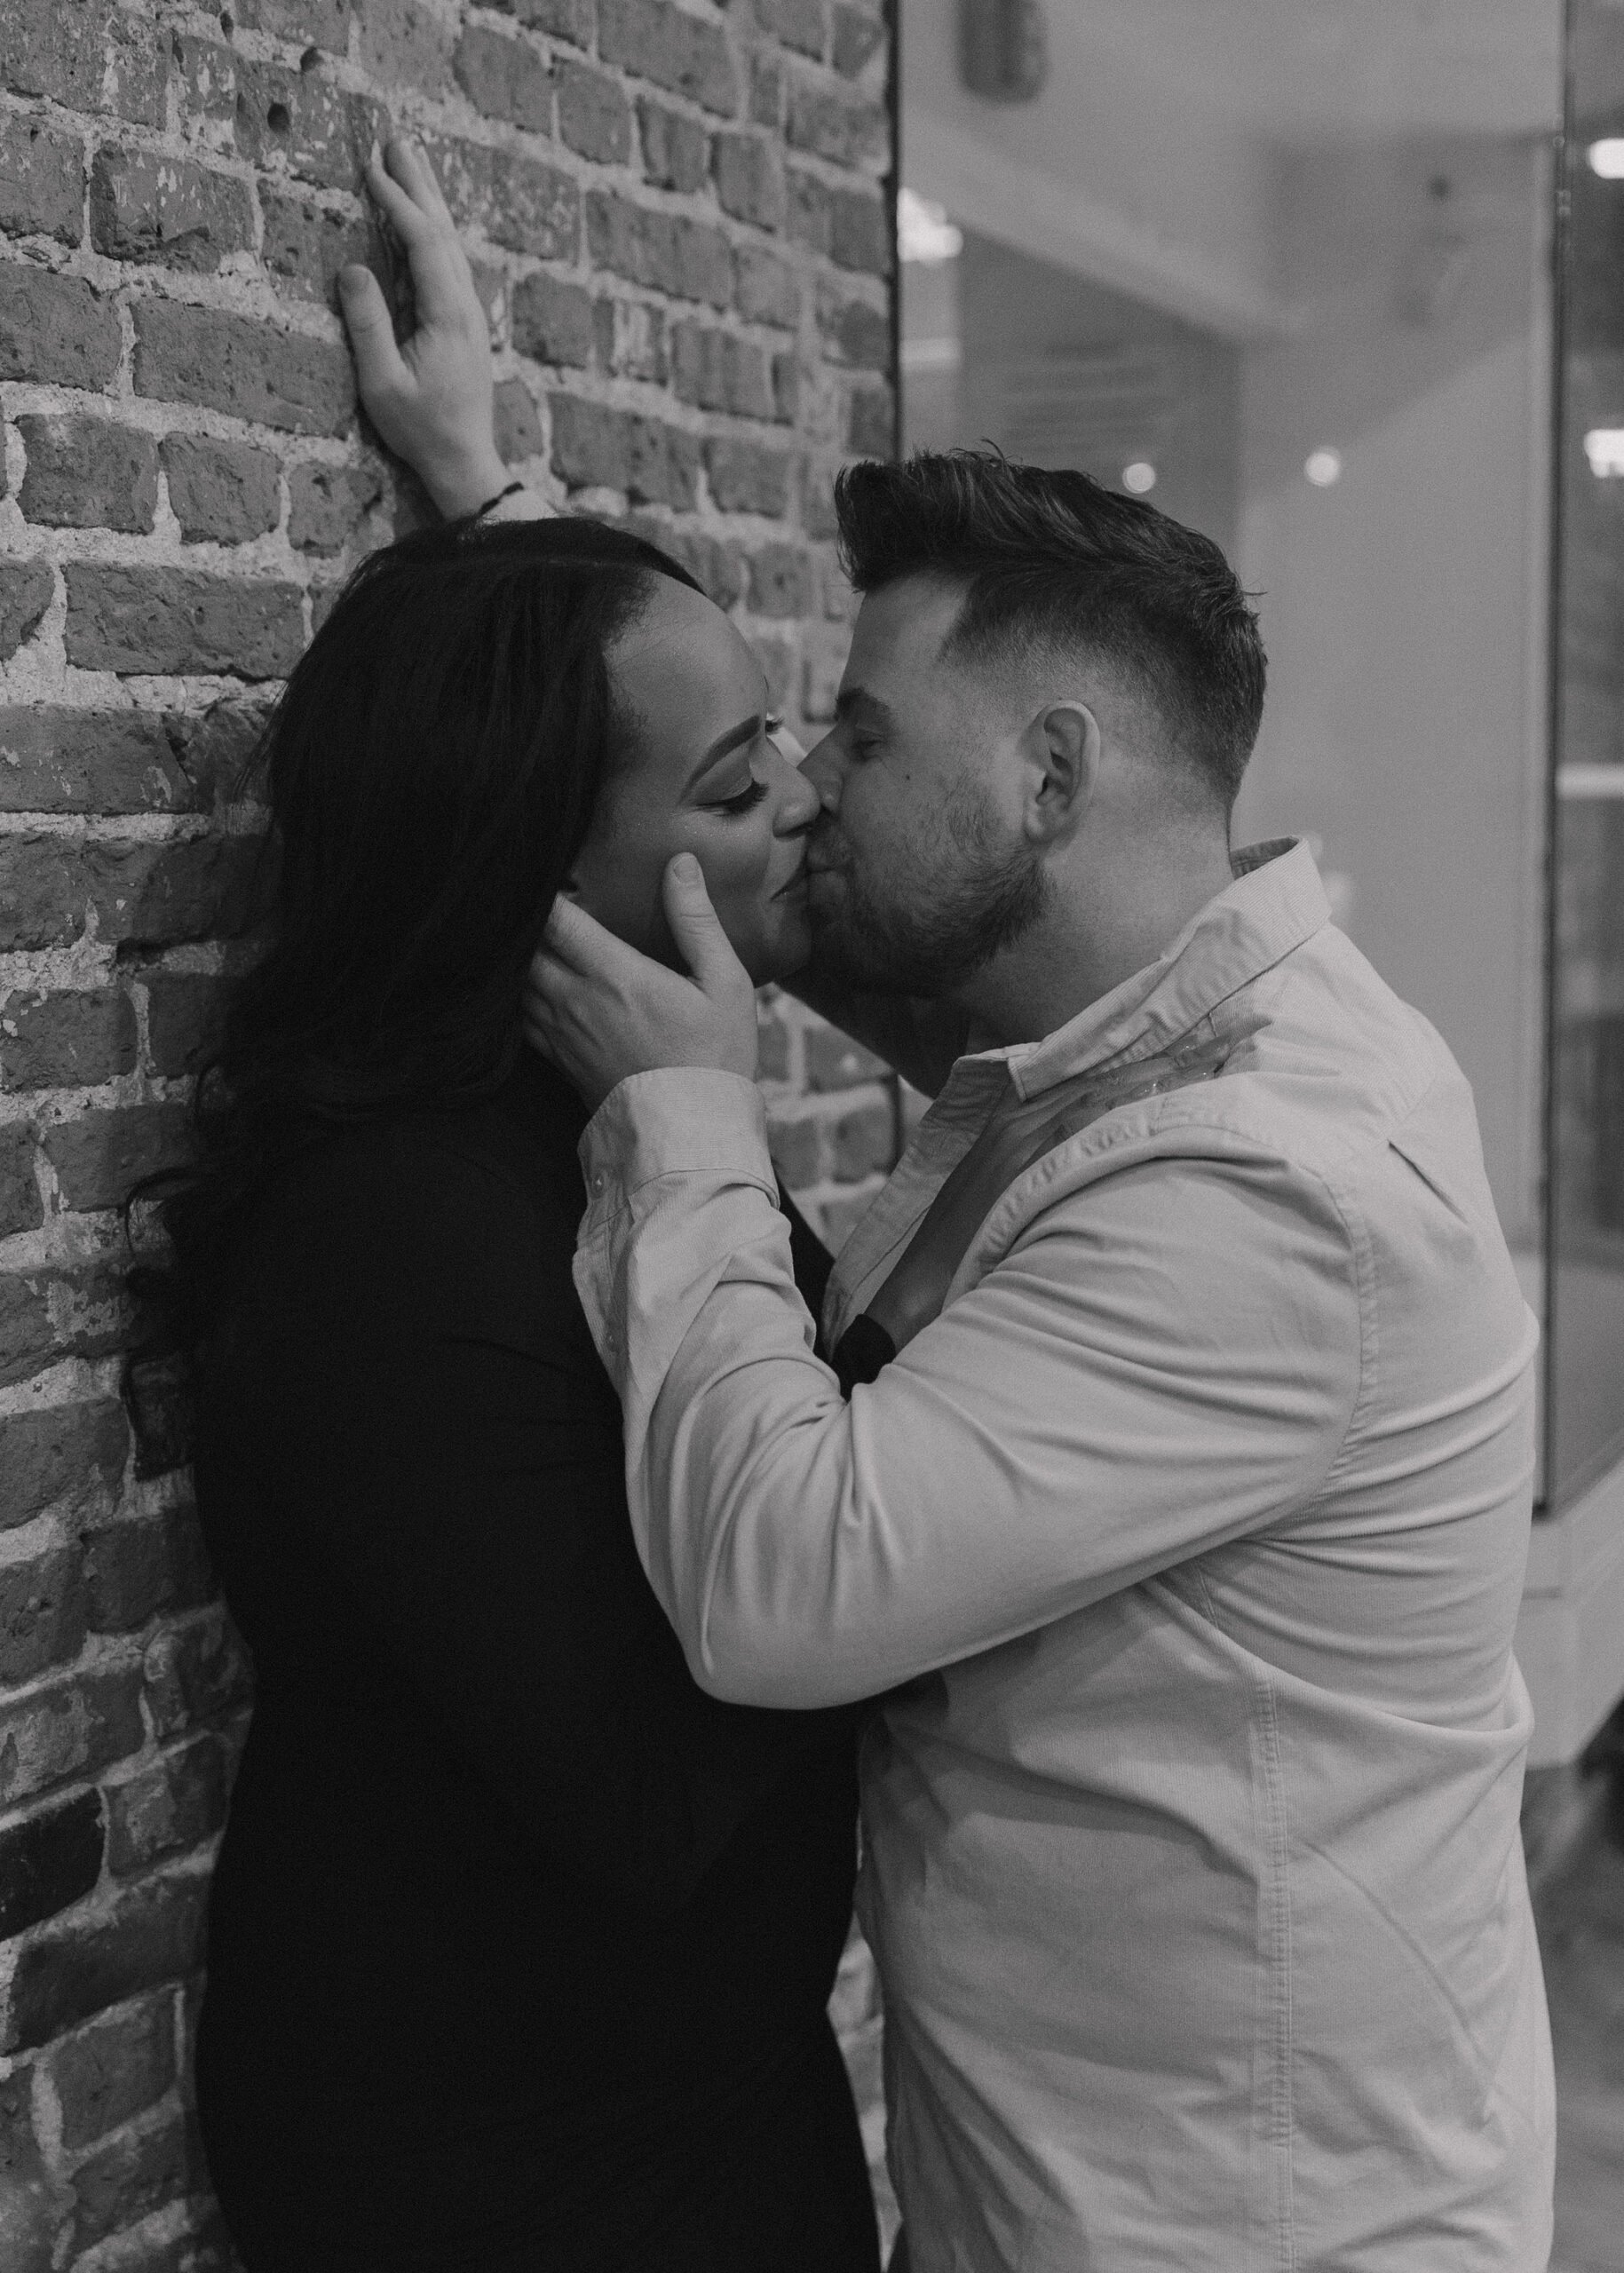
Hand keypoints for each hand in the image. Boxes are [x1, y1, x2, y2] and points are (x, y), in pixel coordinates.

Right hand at [339, 138, 508, 518]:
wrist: (466, 463)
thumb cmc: (421, 430)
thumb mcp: (383, 384)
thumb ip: (368, 325)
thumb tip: (352, 269)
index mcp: (448, 315)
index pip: (424, 242)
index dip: (398, 202)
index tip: (371, 169)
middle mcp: (466, 307)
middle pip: (445, 231)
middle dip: (419, 184)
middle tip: (396, 141)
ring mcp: (471, 315)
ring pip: (453, 245)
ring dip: (430, 202)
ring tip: (410, 164)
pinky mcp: (468, 326)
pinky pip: (452, 264)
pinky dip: (436, 232)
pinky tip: (426, 222)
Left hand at [525, 857, 759, 1112]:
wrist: (692, 1134)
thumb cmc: (717, 1055)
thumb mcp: (724, 982)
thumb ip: (696, 920)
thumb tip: (679, 862)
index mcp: (615, 974)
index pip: (557, 918)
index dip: (542, 888)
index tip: (542, 866)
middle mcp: (577, 1001)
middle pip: (526, 946)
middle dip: (523, 918)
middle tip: (524, 893)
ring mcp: (562, 1034)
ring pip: (517, 981)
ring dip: (515, 955)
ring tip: (519, 931)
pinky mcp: (559, 1061)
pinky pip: (520, 1018)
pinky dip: (516, 994)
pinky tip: (523, 982)